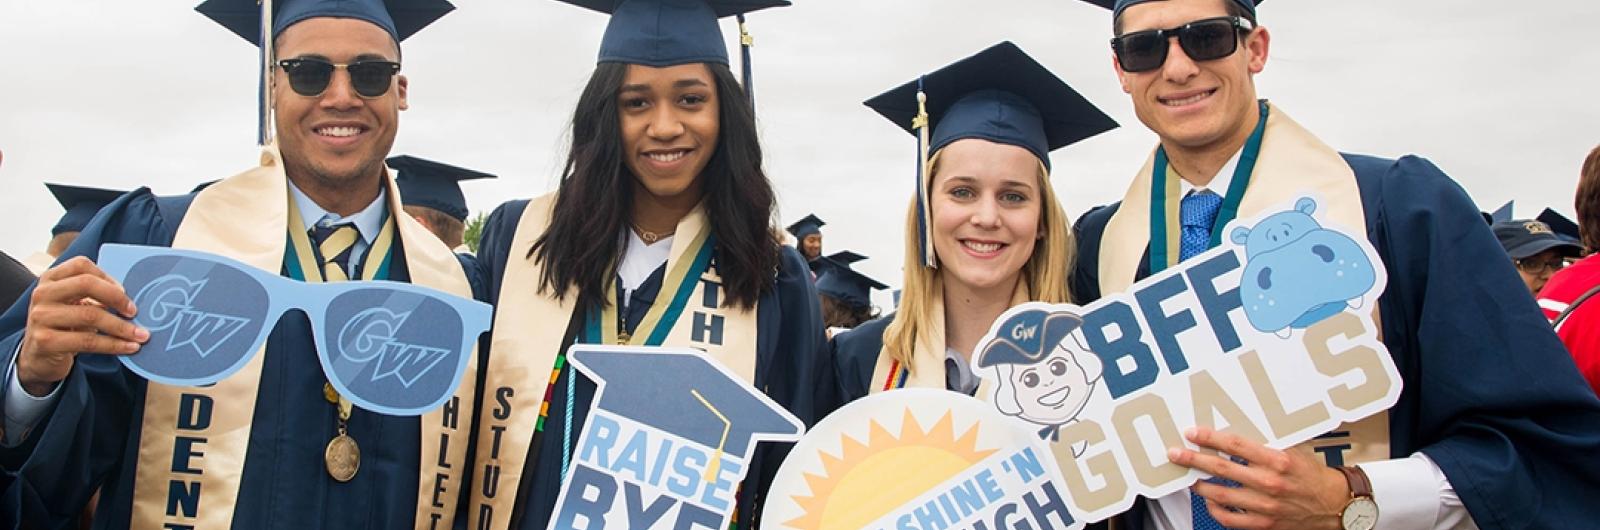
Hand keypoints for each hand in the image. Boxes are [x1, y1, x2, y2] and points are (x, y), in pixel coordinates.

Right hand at [16, 256, 146, 395]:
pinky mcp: (45, 341)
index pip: (82, 265)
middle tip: (135, 312)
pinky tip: (130, 347)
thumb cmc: (64, 325)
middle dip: (117, 298)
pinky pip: (88, 341)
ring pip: (91, 315)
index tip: (125, 292)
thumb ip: (94, 295)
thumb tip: (132, 300)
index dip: (107, 277)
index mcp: (51, 279)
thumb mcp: (73, 304)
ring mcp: (41, 317)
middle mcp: (43, 294)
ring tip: (141, 335)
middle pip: (86, 284)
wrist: (38, 356)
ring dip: (122, 327)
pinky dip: (114, 345)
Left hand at [1167, 426, 1349, 529]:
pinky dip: (1214, 509)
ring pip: (1219, 494)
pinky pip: (1229, 518)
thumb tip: (1236, 430)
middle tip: (1176, 453)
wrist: (1334, 505)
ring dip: (1198, 484)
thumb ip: (1266, 442)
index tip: (1193, 433)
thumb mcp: (1293, 451)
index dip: (1210, 438)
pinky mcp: (1263, 524)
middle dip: (1194, 459)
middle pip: (1221, 468)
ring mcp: (1265, 505)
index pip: (1235, 445)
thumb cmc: (1312, 475)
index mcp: (1277, 460)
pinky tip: (1210, 500)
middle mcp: (1269, 482)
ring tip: (1188, 477)